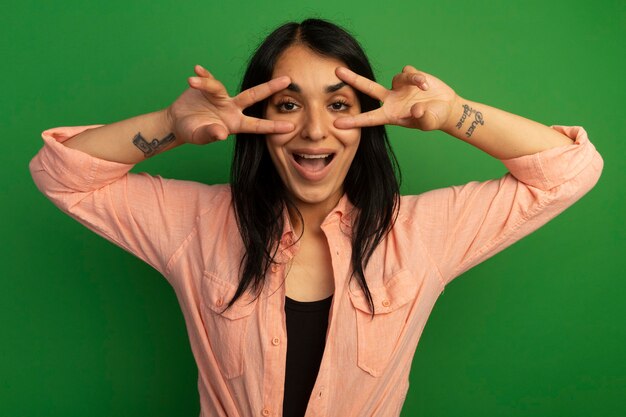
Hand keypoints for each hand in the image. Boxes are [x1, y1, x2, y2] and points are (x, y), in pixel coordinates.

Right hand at [167, 65, 294, 144]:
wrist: (178, 123)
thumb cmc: (193, 132)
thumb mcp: (201, 136)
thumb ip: (211, 134)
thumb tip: (221, 134)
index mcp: (234, 123)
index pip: (257, 125)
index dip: (273, 126)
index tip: (291, 127)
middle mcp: (231, 108)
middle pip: (253, 95)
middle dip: (270, 88)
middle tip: (288, 79)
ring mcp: (220, 97)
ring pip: (218, 86)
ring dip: (205, 83)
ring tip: (192, 81)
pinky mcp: (206, 87)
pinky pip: (205, 79)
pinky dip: (200, 76)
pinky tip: (196, 70)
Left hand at [334, 65, 458, 131]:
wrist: (445, 108)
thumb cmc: (434, 119)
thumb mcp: (429, 122)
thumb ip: (422, 118)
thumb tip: (416, 110)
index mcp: (391, 114)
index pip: (369, 118)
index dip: (354, 121)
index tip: (336, 123)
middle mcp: (391, 99)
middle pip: (368, 88)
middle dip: (352, 79)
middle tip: (336, 72)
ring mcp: (399, 87)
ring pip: (396, 77)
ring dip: (412, 80)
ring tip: (425, 88)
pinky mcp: (409, 77)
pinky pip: (409, 72)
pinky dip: (418, 77)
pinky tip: (426, 85)